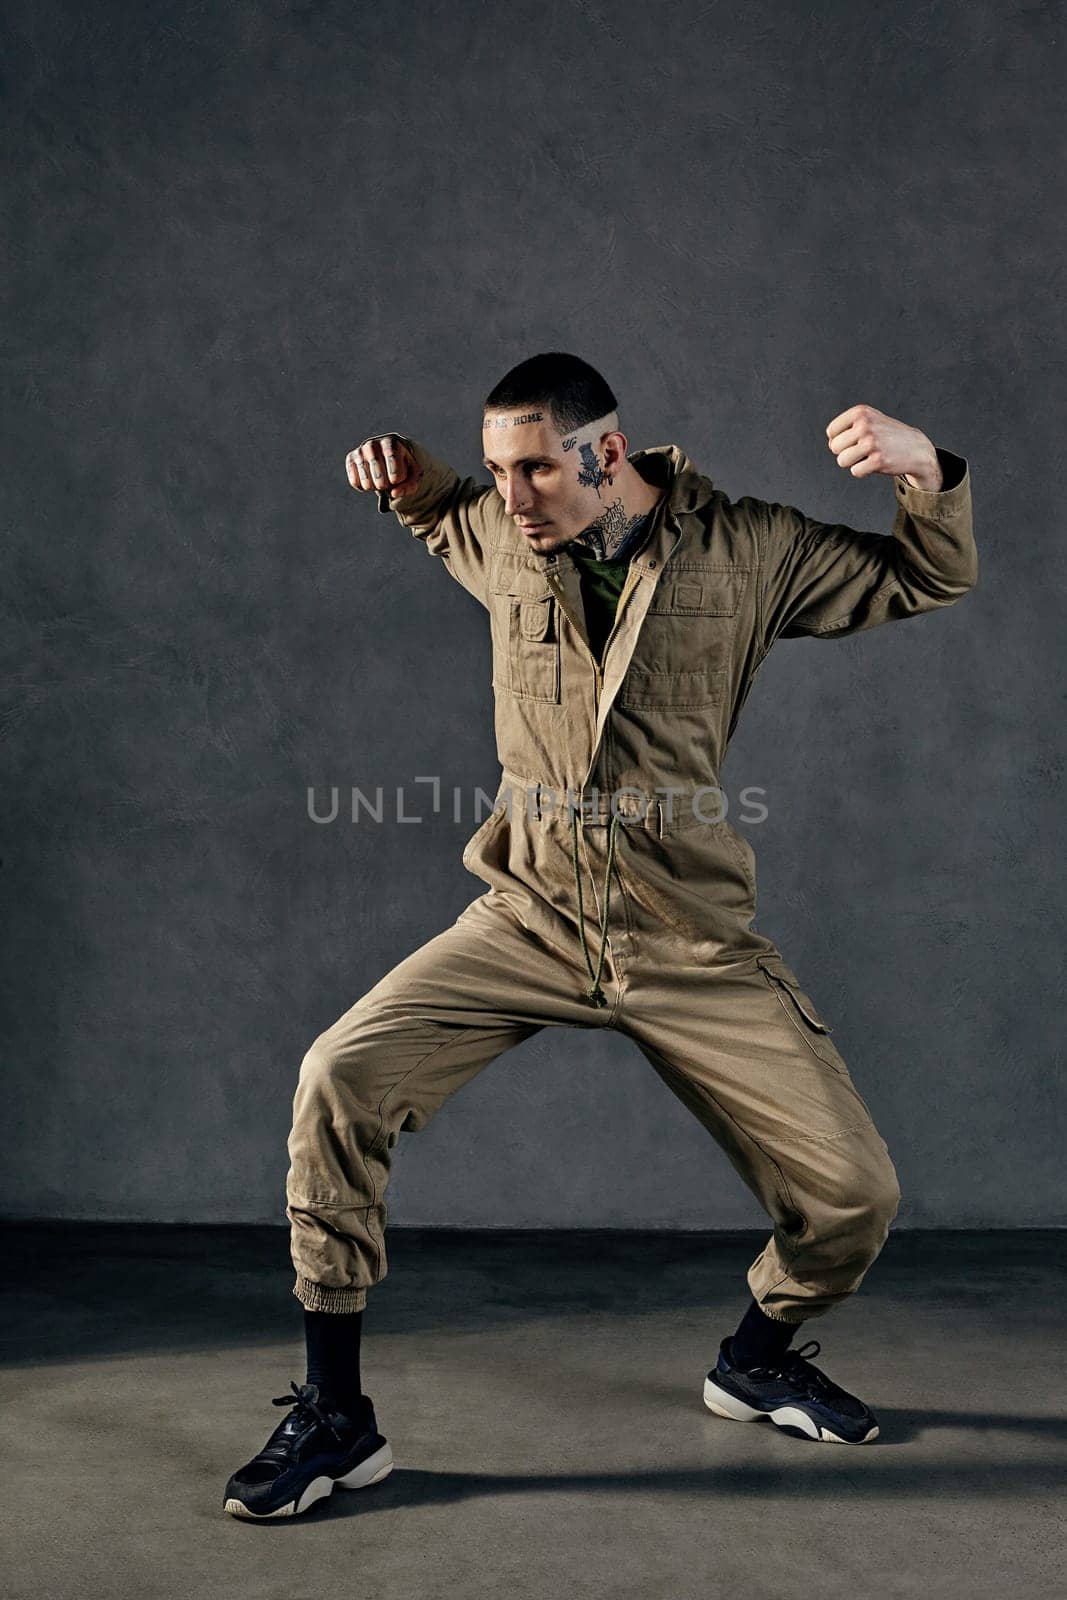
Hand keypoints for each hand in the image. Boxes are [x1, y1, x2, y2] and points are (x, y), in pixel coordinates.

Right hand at [345, 433, 421, 497]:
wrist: (388, 453)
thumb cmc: (403, 464)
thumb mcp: (413, 474)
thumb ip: (410, 486)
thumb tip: (394, 494)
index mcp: (391, 443)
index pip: (394, 472)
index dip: (398, 479)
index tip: (399, 476)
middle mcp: (373, 444)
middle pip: (380, 481)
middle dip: (387, 486)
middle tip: (389, 479)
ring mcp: (360, 451)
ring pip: (367, 484)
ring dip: (375, 488)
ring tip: (380, 479)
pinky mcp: (350, 459)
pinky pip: (355, 483)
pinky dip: (364, 487)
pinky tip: (370, 479)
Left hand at [826, 405, 941, 490]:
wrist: (915, 447)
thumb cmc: (886, 435)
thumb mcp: (868, 420)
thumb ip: (846, 427)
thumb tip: (831, 444)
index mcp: (860, 412)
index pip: (831, 432)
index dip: (839, 440)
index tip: (853, 440)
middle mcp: (865, 425)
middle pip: (834, 447)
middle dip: (845, 452)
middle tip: (862, 449)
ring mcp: (872, 442)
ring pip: (842, 461)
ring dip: (852, 463)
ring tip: (867, 456)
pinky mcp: (878, 460)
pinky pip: (855, 472)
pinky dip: (862, 471)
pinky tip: (874, 463)